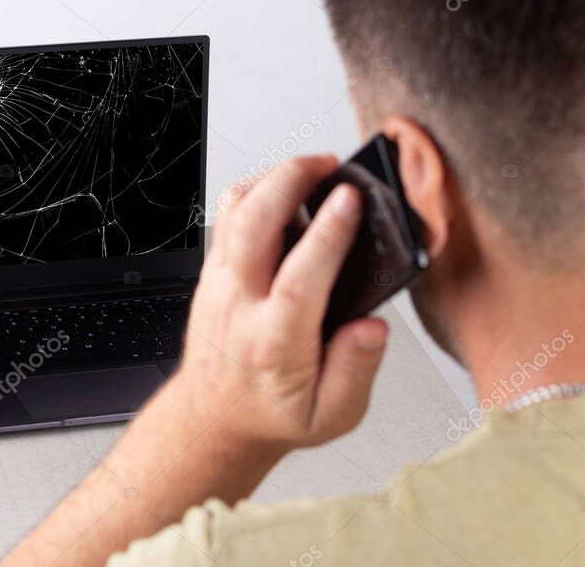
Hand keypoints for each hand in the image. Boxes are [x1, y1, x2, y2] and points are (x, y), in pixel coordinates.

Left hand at [171, 155, 389, 456]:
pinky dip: (255, 193)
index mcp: (275, 343)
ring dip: (271, 180)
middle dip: (290, 182)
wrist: (216, 419)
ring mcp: (219, 285)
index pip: (300, 278)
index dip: (328, 234)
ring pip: (234, 214)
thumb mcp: (330, 415)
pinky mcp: (212, 273)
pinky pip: (226, 219)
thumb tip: (373, 327)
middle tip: (328, 165)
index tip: (352, 201)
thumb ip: (356, 371)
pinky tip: (283, 190)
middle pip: (253, 226)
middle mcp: (240, 307)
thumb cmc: (273, 412)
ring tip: (310, 169)